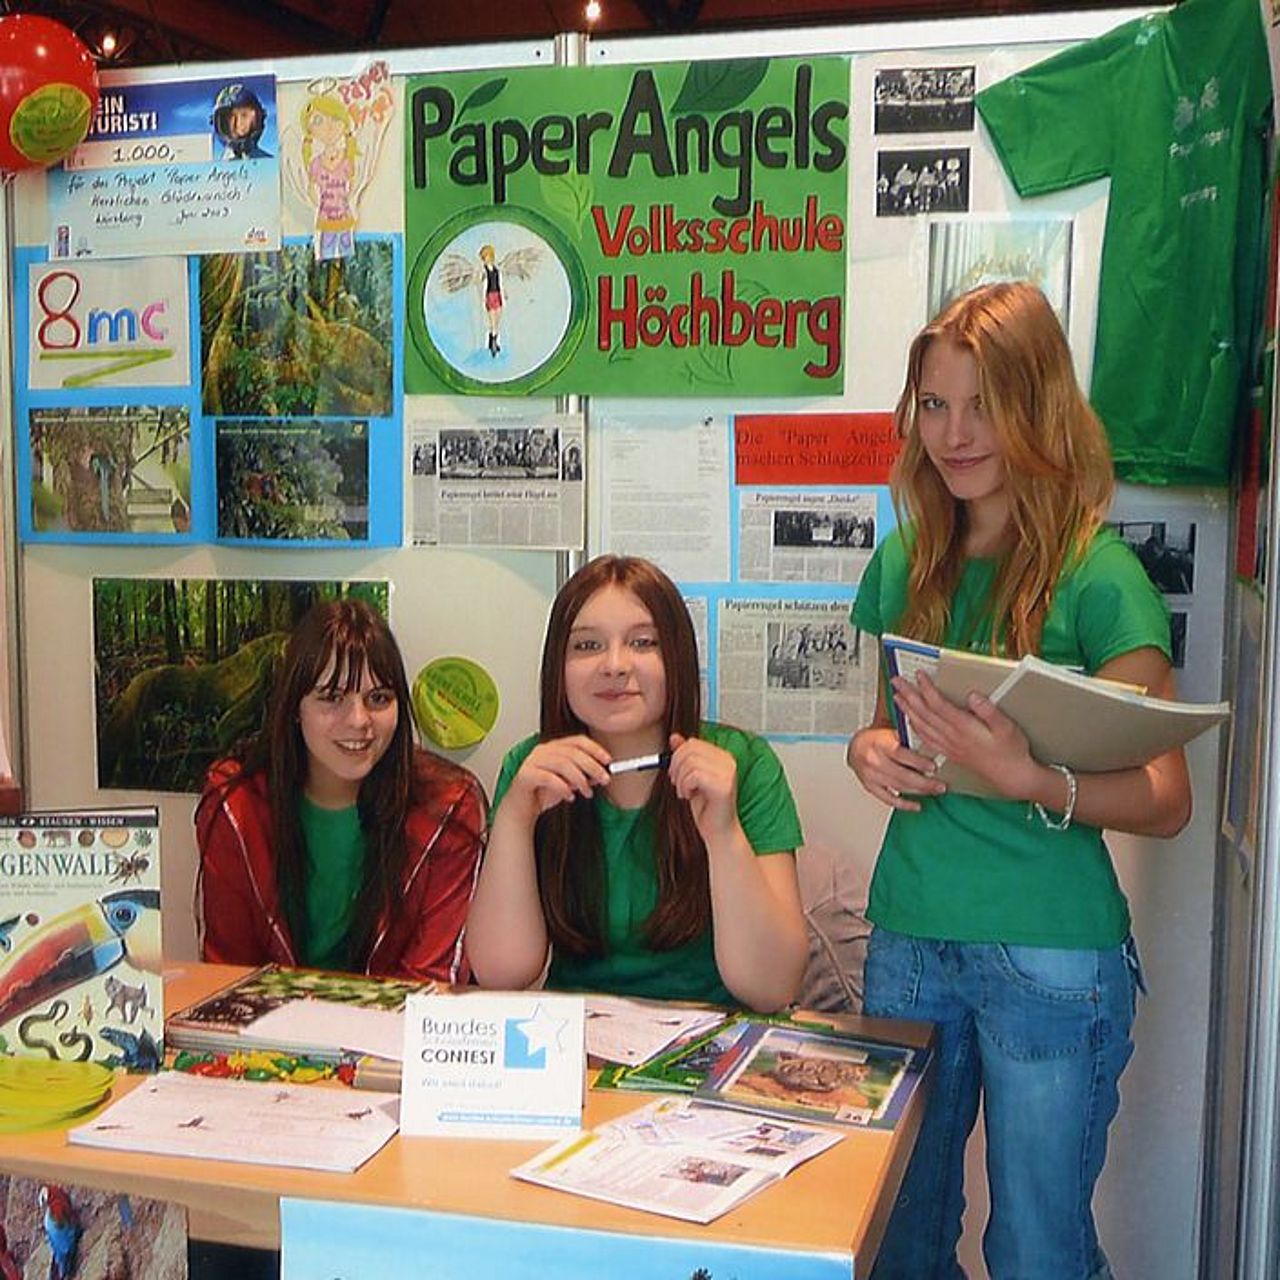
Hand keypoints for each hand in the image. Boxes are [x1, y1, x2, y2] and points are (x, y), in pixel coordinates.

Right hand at [505, 735, 611, 823]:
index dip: (595, 749)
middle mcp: (543, 750)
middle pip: (573, 752)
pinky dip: (563, 788)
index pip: (578, 741)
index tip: (608, 760)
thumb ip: (583, 776)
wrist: (521, 808)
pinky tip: (570, 797)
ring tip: (588, 792)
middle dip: (592, 766)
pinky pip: (548, 778)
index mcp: (554, 747)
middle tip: (605, 779)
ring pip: (562, 764)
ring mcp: (532, 761)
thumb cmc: (543, 792)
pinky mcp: (525, 775)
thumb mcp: (569, 783)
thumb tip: (601, 773)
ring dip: (580, 779)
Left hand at [667, 733, 738, 842]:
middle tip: (676, 783)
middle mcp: (728, 761)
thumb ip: (685, 757)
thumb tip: (674, 737)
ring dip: (680, 780)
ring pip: (690, 762)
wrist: (719, 832)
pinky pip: (694, 776)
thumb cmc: (707, 807)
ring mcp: (728, 772)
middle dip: (676, 766)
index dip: (677, 756)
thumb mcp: (690, 777)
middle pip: (689, 749)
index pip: (692, 743)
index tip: (674, 773)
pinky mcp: (724, 786)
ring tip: (684, 792)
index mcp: (722, 757)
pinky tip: (689, 796)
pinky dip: (685, 786)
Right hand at [847, 724, 944, 811]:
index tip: (933, 767)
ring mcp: (871, 775)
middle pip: (902, 775)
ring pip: (898, 787)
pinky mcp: (870, 787)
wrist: (856, 747)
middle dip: (924, 782)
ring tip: (934, 791)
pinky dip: (904, 804)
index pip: (900, 753)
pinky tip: (916, 805)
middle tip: (940, 786)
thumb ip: (908, 736)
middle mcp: (873, 760)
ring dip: (919, 791)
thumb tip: (931, 741)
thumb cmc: (877, 738)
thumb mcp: (891, 730)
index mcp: (879, 742)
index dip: (917, 762)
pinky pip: (888, 799)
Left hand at [890, 672, 1039, 799]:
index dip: (926, 688)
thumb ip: (989, 711)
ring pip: (921, 725)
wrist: (1011, 777)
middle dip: (909, 694)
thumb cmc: (1011, 751)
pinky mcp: (949, 753)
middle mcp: (952, 736)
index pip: (938, 704)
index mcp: (964, 727)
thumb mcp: (1007, 728)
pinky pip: (925, 738)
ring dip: (907, 709)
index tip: (918, 674)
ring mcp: (949, 746)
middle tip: (896, 681)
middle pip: (924, 712)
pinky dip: (914, 727)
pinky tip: (910, 721)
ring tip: (897, 697)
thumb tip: (973, 696)